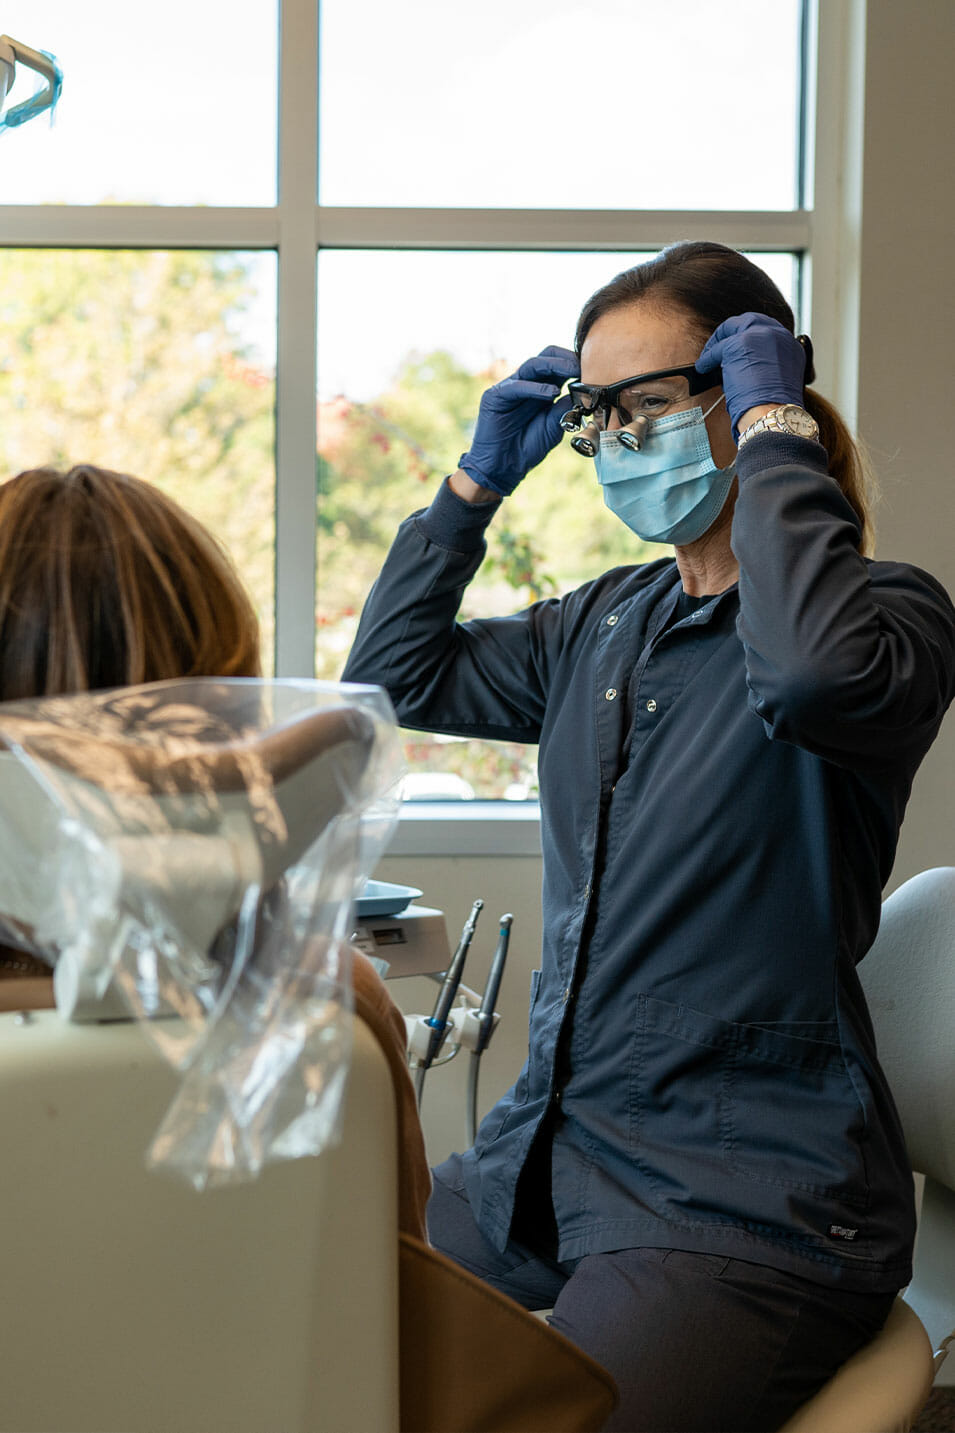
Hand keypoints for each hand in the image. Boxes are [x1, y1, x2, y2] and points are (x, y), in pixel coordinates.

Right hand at [458, 346, 578, 495]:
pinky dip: (535, 388)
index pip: (558, 365)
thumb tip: (582, 391)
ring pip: (532, 365)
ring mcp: (510, 388)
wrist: (505, 468)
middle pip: (545, 357)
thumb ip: (566, 408)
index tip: (593, 369)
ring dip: (554, 366)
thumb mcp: (555, 426)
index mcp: (541, 389)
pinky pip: (516, 386)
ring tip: (572, 371)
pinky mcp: (495, 396)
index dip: (574, 364)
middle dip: (566, 359)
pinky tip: (552, 393)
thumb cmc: (528, 448)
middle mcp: (526, 384)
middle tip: (583, 365)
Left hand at [695, 313, 805, 439]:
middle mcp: (778, 335)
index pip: (768, 328)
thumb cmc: (775, 408)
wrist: (773, 413)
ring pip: (732, 328)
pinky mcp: (738, 344)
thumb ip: (767, 364)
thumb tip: (743, 364)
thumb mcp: (779, 379)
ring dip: (718, 341)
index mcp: (790, 345)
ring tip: (709, 355)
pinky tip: (702, 367)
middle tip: (720, 342)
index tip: (740, 341)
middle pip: (750, 320)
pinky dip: (707, 358)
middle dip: (733, 330)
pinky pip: (717, 348)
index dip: (751, 334)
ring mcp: (758, 336)